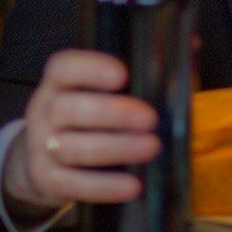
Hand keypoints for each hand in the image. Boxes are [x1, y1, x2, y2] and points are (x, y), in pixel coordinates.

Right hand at [3, 49, 159, 209]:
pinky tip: (132, 185)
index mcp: (60, 81)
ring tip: (151, 148)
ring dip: (115, 149)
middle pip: (68, 109)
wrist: (46, 155)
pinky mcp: (45, 179)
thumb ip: (142, 70)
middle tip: (150, 119)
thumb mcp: (106, 89)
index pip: (64, 67)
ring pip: (71, 148)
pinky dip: (103, 186)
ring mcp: (40, 146)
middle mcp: (44, 110)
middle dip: (112, 114)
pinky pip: (71, 184)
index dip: (90, 68)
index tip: (122, 74)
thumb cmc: (90, 114)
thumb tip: (191, 44)